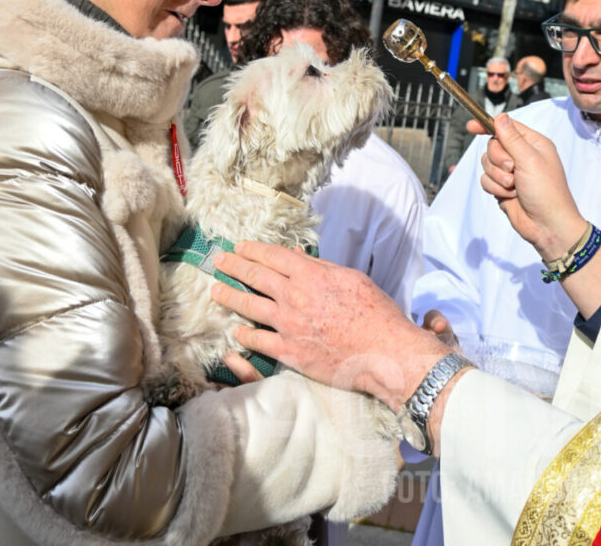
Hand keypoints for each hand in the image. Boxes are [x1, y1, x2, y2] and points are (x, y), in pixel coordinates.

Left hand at [211, 242, 451, 411]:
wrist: (383, 353)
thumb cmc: (375, 313)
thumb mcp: (352, 278)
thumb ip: (321, 267)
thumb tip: (298, 256)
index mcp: (311, 276)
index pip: (274, 257)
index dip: (254, 250)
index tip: (240, 247)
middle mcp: (295, 298)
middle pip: (256, 277)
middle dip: (234, 267)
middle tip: (219, 261)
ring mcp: (289, 326)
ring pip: (250, 306)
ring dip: (230, 296)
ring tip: (216, 290)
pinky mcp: (289, 352)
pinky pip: (259, 341)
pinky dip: (245, 334)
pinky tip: (236, 330)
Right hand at [469, 114, 587, 261]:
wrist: (547, 226)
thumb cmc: (547, 191)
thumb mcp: (530, 159)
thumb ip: (512, 138)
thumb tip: (500, 117)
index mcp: (533, 144)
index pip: (506, 127)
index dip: (488, 125)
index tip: (471, 127)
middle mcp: (521, 155)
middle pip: (492, 145)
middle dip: (498, 159)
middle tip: (512, 169)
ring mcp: (511, 172)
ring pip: (487, 164)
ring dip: (497, 177)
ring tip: (514, 187)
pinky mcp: (502, 188)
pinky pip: (486, 180)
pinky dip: (495, 188)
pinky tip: (510, 196)